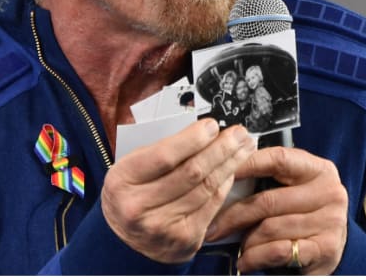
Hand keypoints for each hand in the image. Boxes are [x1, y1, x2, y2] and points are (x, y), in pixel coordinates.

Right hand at [101, 120, 255, 262]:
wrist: (123, 240)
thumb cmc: (132, 193)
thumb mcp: (133, 166)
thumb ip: (164, 149)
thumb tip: (205, 132)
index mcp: (122, 181)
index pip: (165, 156)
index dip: (194, 139)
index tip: (212, 125)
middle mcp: (138, 208)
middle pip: (192, 172)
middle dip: (221, 148)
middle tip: (238, 133)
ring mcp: (162, 227)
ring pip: (206, 187)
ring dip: (230, 163)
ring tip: (243, 146)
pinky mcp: (184, 239)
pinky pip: (213, 204)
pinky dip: (225, 183)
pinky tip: (233, 169)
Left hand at [205, 146, 348, 274]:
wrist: (330, 248)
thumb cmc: (304, 215)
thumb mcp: (294, 191)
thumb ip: (270, 182)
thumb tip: (226, 179)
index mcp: (318, 170)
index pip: (279, 159)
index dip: (247, 164)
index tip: (222, 173)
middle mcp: (329, 192)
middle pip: (269, 200)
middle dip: (235, 215)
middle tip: (213, 226)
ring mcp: (330, 221)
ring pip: (270, 228)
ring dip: (246, 241)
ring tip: (238, 246)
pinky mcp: (325, 248)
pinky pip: (278, 251)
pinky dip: (255, 257)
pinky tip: (246, 260)